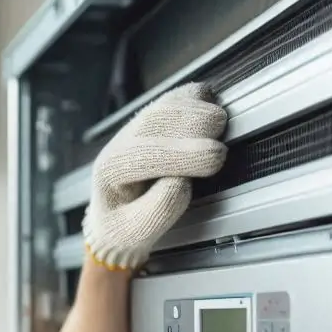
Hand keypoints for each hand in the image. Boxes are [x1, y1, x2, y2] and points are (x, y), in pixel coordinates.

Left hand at [83, 83, 226, 270]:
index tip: (217, 156)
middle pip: (157, 120)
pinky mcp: (152, 122)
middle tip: (220, 139)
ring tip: (218, 122)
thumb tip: (183, 180)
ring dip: (195, 108)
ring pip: (164, 105)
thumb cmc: (125, 229)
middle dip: (193, 124)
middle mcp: (119, 143)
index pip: (147, 154)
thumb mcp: (138, 233)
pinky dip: (193, 98)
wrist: (115, 222)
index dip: (185, 153)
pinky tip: (209, 104)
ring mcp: (135, 129)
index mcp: (111, 171)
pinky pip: (172, 100)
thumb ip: (160, 208)